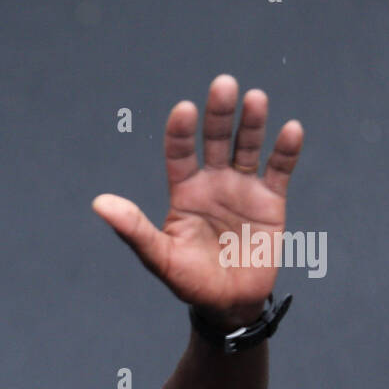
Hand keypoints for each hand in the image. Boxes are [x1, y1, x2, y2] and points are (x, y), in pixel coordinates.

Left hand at [92, 75, 302, 325]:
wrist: (228, 304)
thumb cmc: (189, 281)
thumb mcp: (158, 256)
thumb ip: (132, 228)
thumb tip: (98, 203)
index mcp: (184, 192)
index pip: (181, 153)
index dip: (182, 132)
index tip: (184, 109)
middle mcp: (213, 183)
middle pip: (216, 140)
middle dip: (219, 114)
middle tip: (223, 85)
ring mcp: (243, 188)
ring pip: (248, 146)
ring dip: (252, 122)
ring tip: (255, 98)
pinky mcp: (271, 200)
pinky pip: (279, 169)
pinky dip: (285, 150)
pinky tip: (290, 129)